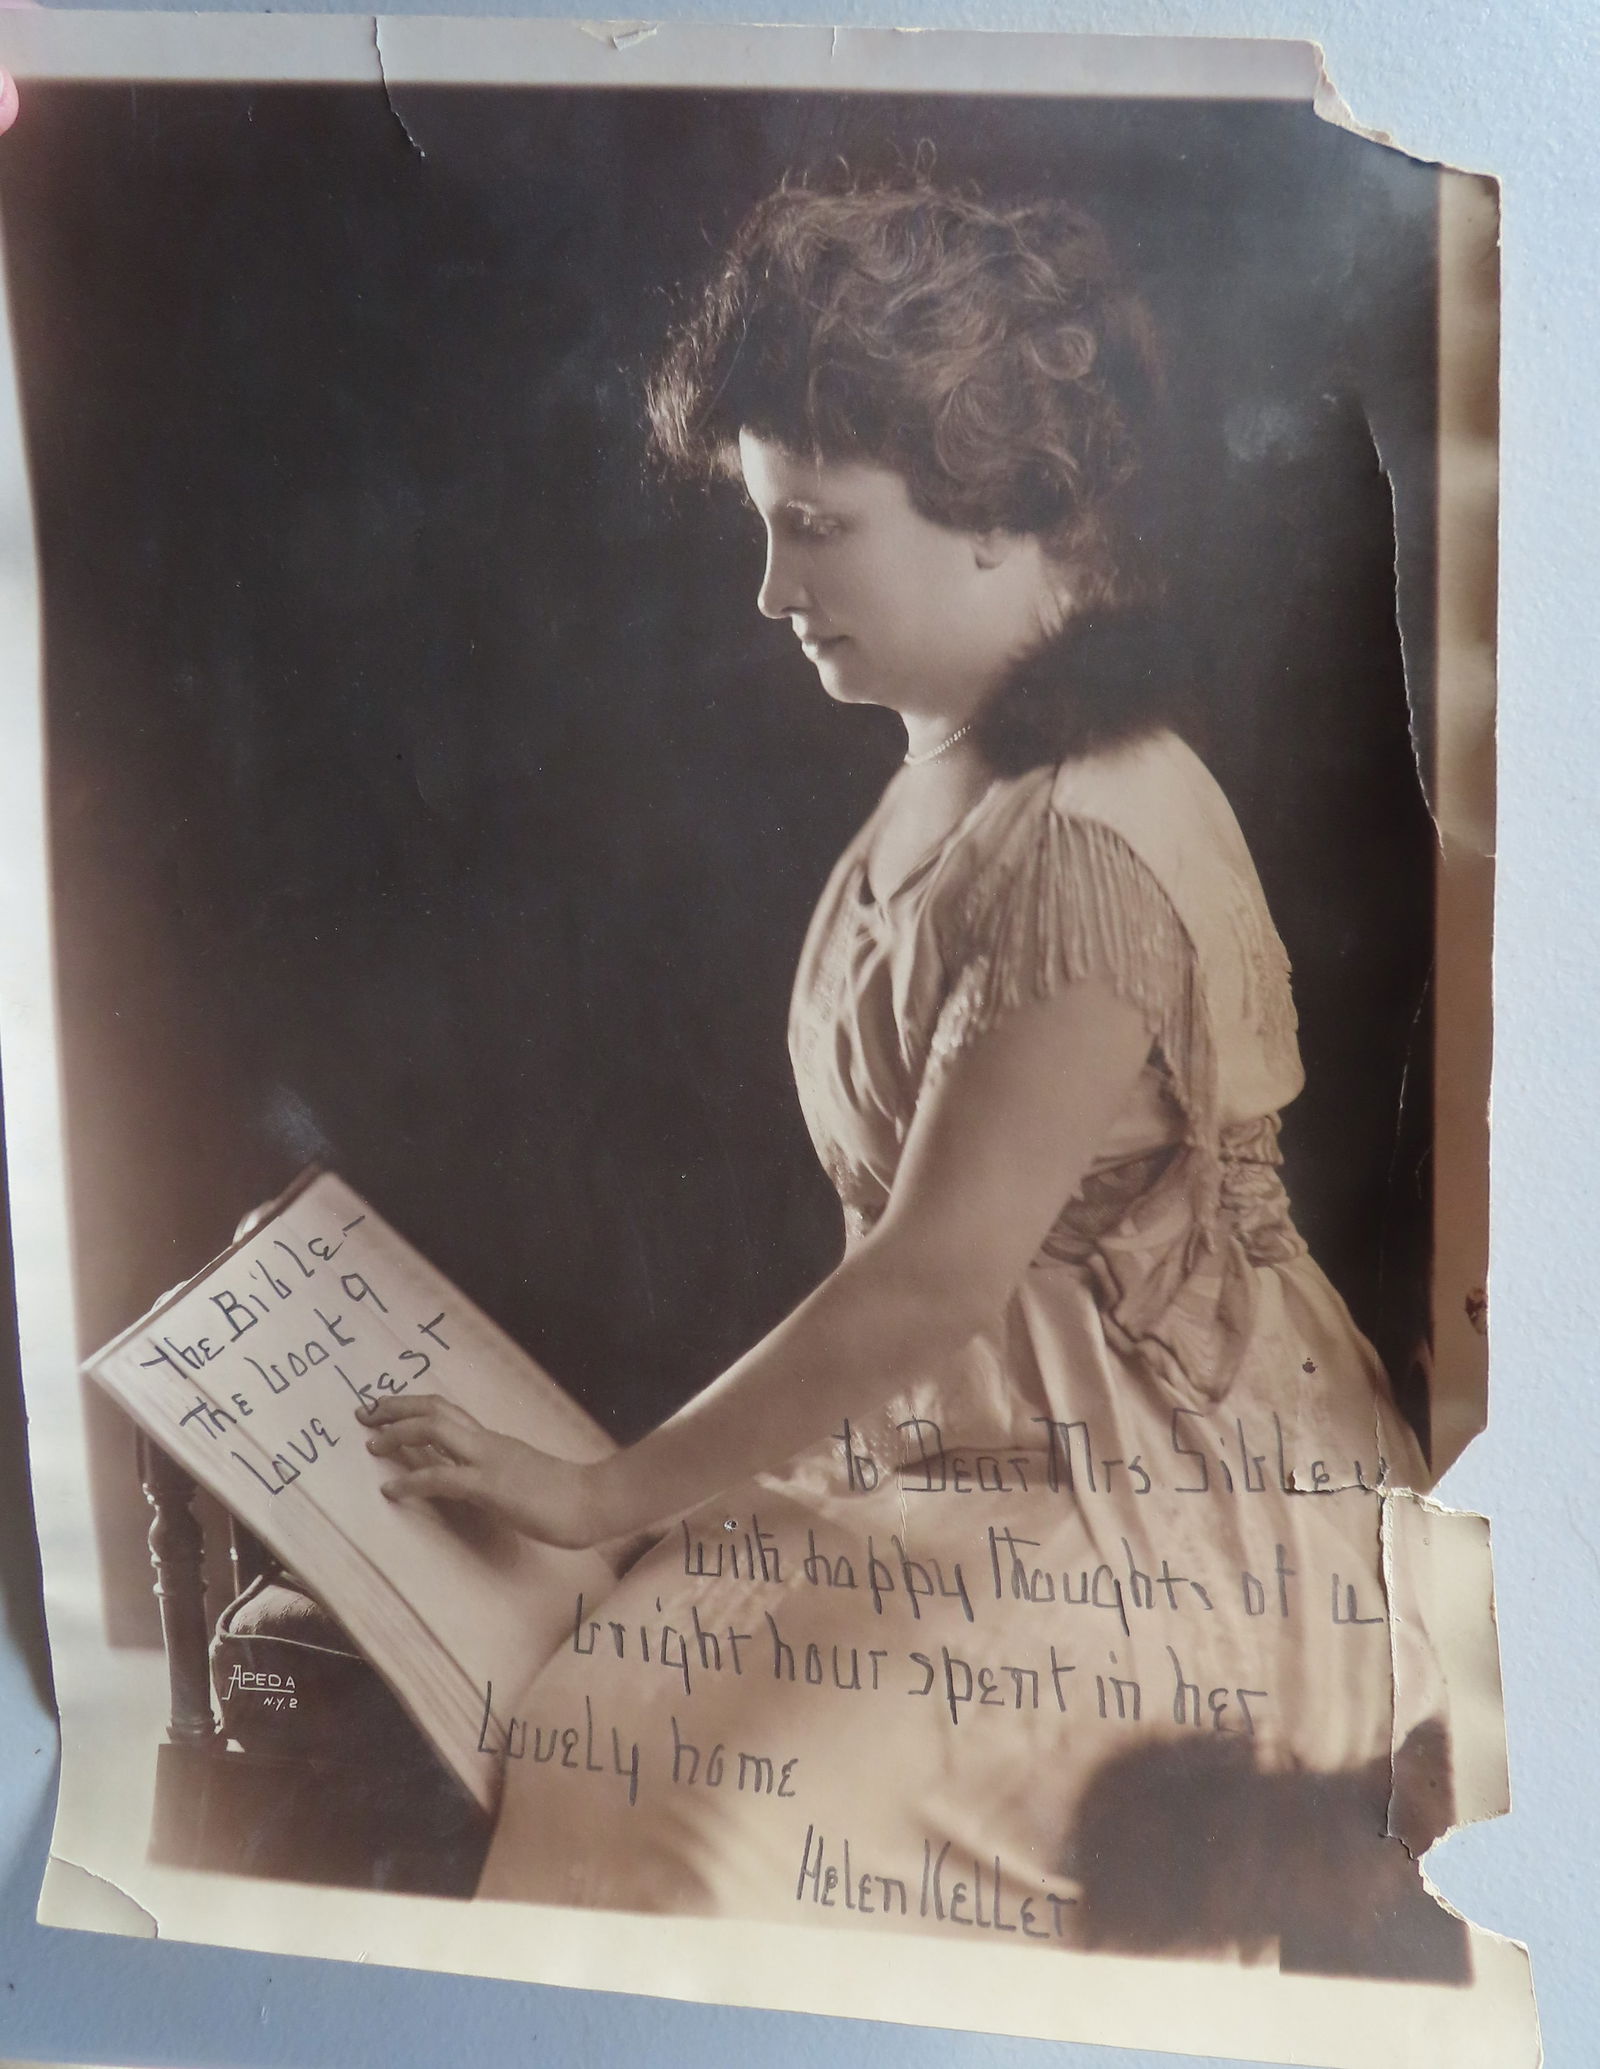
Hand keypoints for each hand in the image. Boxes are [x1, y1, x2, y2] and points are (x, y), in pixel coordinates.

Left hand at [356, 1395, 604, 1548]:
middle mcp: (488, 1443)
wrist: (595, 1501)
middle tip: (365, 1412)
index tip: (386, 1409)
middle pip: (435, 1409)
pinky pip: (442, 1478)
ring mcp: (489, 1461)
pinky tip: (390, 1490)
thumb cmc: (566, 1496)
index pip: (448, 1412)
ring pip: (434, 1430)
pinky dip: (411, 1481)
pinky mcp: (490, 1487)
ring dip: (397, 1434)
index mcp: (495, 1442)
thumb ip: (499, 1473)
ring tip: (370, 1442)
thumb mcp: (523, 1478)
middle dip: (396, 1408)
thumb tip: (474, 1482)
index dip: (414, 1407)